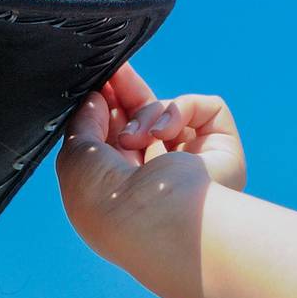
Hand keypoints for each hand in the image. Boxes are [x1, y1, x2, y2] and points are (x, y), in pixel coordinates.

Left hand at [56, 62, 246, 244]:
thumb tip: (95, 99)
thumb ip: (82, 124)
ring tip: (132, 138)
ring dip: (144, 116)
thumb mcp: (75, 161)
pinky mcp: (221, 148)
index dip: (104, 109)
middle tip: (112, 74)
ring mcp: (191, 163)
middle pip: (140, 119)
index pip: (112, 139)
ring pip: (166, 111)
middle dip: (124, 95)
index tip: (95, 86)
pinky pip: (203, 108)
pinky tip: (164, 135)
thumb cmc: (109, 203)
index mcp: (120, 190)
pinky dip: (178, 112)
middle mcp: (157, 178)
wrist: (157, 223)